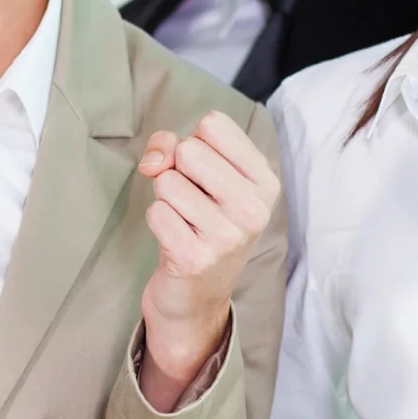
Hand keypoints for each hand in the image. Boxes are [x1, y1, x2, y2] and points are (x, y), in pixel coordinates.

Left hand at [137, 109, 277, 409]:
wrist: (198, 294)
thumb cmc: (199, 220)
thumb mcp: (199, 175)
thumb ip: (170, 145)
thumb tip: (152, 161)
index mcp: (265, 181)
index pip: (213, 124)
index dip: (194, 141)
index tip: (202, 171)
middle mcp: (254, 209)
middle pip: (188, 150)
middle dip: (177, 170)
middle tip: (192, 201)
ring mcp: (227, 237)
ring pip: (166, 181)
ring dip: (166, 199)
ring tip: (186, 222)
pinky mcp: (195, 259)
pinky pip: (156, 212)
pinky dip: (158, 222)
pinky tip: (176, 240)